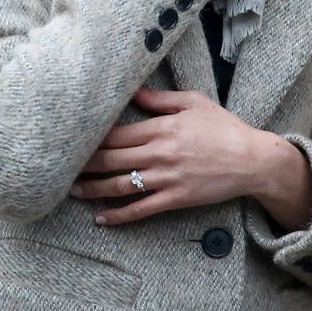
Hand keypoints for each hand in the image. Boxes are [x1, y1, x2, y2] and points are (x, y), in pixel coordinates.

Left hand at [71, 86, 311, 229]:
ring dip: (93, 190)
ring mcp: (166, 178)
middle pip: (111, 160)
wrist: (251, 159)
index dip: (91, 138)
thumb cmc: (223, 127)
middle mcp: (159, 153)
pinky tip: (101, 218)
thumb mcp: (193, 102)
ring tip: (73, 191)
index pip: (116, 134)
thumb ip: (160, 99)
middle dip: (83, 164)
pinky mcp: (175, 198)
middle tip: (59, 167)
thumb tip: (134, 92)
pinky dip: (118, 215)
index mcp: (161, 128)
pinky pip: (140, 209)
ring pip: (119, 186)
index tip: (72, 139)